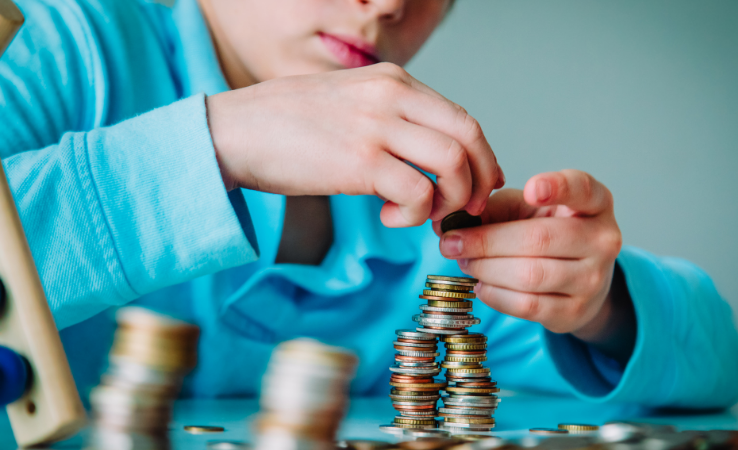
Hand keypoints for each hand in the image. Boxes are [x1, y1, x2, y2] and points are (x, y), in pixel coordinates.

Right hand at [206, 63, 502, 226]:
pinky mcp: (359, 161)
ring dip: (449, 200)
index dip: (481, 158)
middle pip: (469, 137)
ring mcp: (377, 126)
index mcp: (393, 81)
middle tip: (467, 209)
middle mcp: (392, 96)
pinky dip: (415, 214)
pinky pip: (417, 193)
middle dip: (480, 180)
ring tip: (422, 215)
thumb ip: (390, 117)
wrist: (232, 131)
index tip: (476, 185)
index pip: (462, 118)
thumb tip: (425, 152)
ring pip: (452, 164)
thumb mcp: (349, 101)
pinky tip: (391, 217)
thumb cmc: (285, 124)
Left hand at [435, 170, 632, 357]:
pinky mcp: (575, 312)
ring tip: (465, 262)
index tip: (530, 190)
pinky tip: (481, 284)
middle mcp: (603, 240)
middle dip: (485, 241)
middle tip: (452, 242)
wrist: (580, 278)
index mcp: (595, 203)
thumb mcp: (527, 210)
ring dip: (485, 269)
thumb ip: (494, 208)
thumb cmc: (547, 232)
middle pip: (538, 239)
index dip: (557, 187)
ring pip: (529, 275)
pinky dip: (495, 294)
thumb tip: (447, 223)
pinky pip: (527, 305)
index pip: (582, 189)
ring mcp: (593, 279)